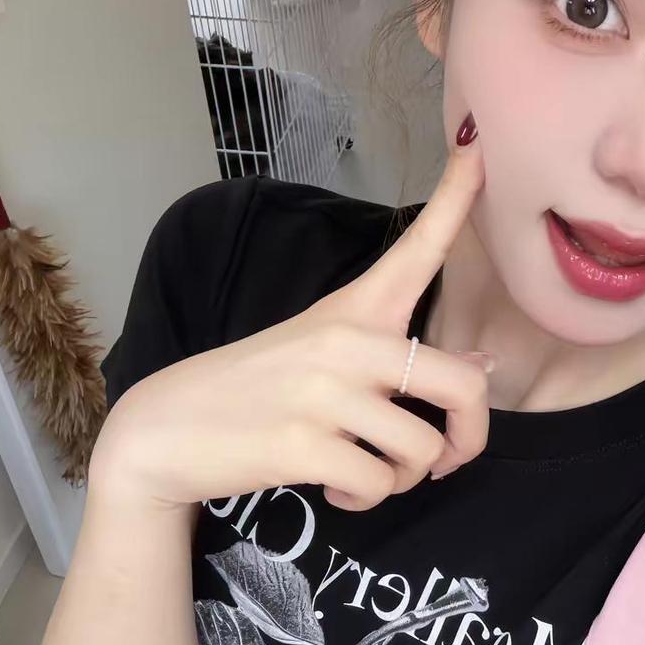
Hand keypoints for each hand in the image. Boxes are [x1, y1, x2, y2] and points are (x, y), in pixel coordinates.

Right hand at [92, 143, 488, 513]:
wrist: (162, 430)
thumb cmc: (252, 390)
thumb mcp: (321, 356)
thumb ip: (396, 358)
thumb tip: (482, 371)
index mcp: (353, 308)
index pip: (417, 245)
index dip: (458, 196)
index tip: (480, 146)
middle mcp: (345, 341)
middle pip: (462, 388)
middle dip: (470, 440)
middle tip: (446, 459)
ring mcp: (324, 392)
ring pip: (421, 451)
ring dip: (404, 479)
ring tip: (368, 472)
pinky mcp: (304, 443)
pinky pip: (377, 485)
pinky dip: (365, 499)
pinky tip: (337, 489)